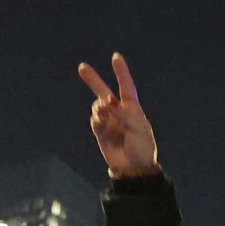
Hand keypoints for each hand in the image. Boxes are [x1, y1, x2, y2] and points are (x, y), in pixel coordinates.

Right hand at [79, 53, 160, 177]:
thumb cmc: (142, 147)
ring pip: (97, 107)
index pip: (126, 87)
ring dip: (99, 107)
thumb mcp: (139, 129)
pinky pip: (94, 121)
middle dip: (93, 80)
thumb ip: (124, 114)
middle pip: (104, 92)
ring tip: (104, 111)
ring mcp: (109, 121)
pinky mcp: (101, 132)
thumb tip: (107, 102)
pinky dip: (96, 120)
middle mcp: (119, 112)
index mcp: (133, 108)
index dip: (121, 72)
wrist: (133, 168)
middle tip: (82, 67)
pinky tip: (101, 123)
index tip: (116, 57)